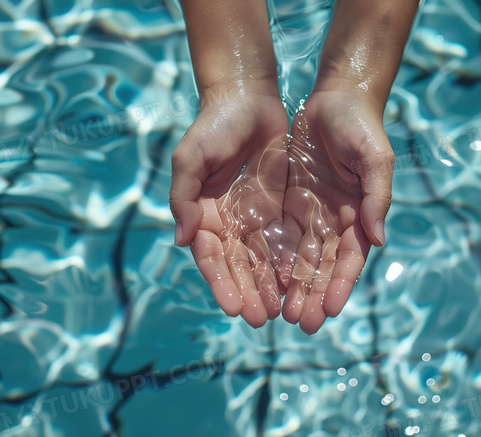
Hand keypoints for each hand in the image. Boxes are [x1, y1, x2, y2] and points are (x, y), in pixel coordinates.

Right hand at [170, 83, 288, 326]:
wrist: (247, 98)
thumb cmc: (213, 125)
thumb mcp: (191, 156)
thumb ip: (183, 196)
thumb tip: (182, 239)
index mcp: (202, 214)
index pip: (211, 257)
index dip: (221, 282)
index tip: (233, 307)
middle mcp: (226, 222)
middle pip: (238, 266)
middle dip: (247, 293)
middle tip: (260, 319)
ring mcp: (252, 217)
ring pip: (262, 260)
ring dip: (269, 287)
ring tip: (281, 312)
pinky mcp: (277, 208)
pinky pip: (284, 241)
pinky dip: (289, 264)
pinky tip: (298, 284)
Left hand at [278, 90, 394, 333]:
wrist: (336, 95)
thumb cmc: (361, 125)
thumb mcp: (375, 157)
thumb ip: (377, 197)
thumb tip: (380, 239)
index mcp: (360, 212)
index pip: (349, 257)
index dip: (340, 284)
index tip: (329, 310)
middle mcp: (337, 218)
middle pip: (324, 264)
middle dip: (313, 294)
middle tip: (300, 324)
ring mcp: (314, 210)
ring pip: (302, 256)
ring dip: (294, 286)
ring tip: (282, 314)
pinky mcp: (292, 200)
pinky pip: (282, 234)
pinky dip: (277, 259)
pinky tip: (268, 281)